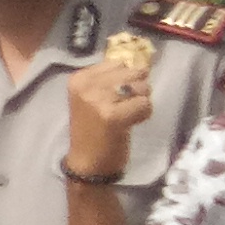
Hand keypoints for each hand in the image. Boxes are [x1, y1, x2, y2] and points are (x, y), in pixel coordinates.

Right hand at [66, 61, 153, 183]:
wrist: (88, 163)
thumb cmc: (94, 129)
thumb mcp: (94, 97)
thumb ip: (111, 78)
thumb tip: (141, 62)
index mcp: (79, 78)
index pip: (118, 62)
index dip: (126, 79)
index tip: (115, 98)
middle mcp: (86, 85)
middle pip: (132, 72)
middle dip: (137, 89)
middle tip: (124, 107)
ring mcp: (98, 100)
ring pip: (141, 87)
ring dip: (141, 102)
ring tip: (126, 116)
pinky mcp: (113, 116)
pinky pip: (145, 104)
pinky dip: (144, 115)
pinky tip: (130, 125)